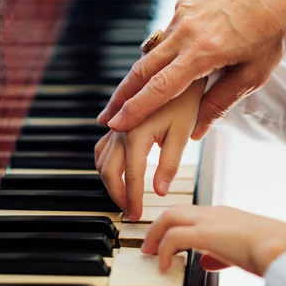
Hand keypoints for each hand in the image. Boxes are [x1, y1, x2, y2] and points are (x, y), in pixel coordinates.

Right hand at [95, 80, 204, 221]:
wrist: (179, 71)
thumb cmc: (184, 99)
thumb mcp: (182, 133)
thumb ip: (169, 164)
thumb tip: (160, 191)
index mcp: (136, 133)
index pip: (133, 176)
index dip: (134, 199)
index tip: (138, 214)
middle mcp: (120, 128)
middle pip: (109, 171)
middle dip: (118, 195)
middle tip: (130, 211)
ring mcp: (116, 125)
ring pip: (102, 160)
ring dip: (109, 181)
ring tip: (124, 196)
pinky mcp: (117, 122)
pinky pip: (103, 147)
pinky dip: (106, 164)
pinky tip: (116, 173)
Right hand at [97, 0, 285, 139]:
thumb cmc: (272, 31)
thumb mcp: (254, 74)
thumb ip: (221, 103)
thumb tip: (196, 131)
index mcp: (204, 52)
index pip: (160, 87)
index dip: (135, 109)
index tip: (116, 124)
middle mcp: (186, 31)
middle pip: (142, 70)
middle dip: (121, 97)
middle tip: (105, 117)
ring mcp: (182, 15)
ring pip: (149, 53)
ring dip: (135, 78)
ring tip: (124, 99)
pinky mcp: (183, 4)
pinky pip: (164, 35)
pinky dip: (159, 55)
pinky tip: (161, 67)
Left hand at [141, 205, 285, 275]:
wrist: (284, 247)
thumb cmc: (273, 251)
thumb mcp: (243, 252)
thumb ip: (223, 256)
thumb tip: (208, 264)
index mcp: (225, 215)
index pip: (192, 213)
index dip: (176, 225)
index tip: (166, 240)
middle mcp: (215, 213)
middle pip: (176, 210)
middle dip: (158, 226)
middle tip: (149, 245)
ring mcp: (210, 220)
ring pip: (170, 217)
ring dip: (155, 235)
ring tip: (149, 253)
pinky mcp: (205, 233)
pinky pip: (174, 238)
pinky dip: (164, 251)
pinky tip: (164, 266)